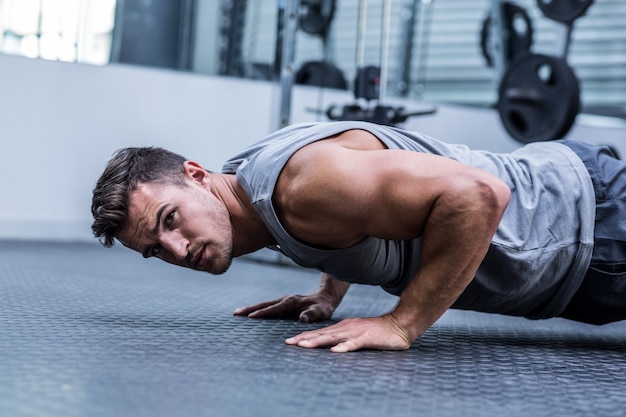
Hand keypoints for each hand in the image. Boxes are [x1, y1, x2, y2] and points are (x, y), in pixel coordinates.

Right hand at [233, 293, 335, 322]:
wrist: (325, 298)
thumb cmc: (322, 307)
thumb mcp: (321, 312)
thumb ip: (312, 314)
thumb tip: (303, 318)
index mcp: (291, 302)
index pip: (275, 308)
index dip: (263, 313)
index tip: (251, 317)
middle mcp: (285, 300)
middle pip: (265, 304)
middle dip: (250, 308)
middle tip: (236, 313)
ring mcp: (283, 302)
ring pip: (264, 305)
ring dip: (251, 308)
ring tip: (237, 313)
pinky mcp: (282, 305)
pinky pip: (268, 307)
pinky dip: (257, 310)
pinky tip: (250, 314)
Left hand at [285, 313, 412, 351]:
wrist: (401, 324)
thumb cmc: (379, 332)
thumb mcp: (358, 333)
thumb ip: (345, 338)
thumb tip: (331, 346)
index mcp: (344, 327)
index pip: (321, 332)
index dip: (306, 336)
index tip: (291, 341)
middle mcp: (347, 327)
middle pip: (323, 334)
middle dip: (305, 338)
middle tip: (289, 343)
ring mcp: (357, 332)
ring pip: (334, 338)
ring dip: (318, 341)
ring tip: (303, 345)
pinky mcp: (368, 338)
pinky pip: (354, 344)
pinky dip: (344, 347)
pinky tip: (334, 351)